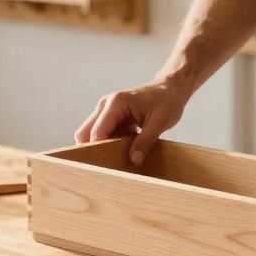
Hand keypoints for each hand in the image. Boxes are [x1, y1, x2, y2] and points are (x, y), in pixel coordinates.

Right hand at [75, 77, 192, 163]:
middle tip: (110, 164)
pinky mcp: (110, 115)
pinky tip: (126, 147)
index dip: (99, 151)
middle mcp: (105, 104)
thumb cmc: (166, 101)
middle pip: (85, 133)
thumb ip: (146, 141)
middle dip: (94, 150)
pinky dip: (110, 142)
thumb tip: (134, 160)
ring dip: (103, 146)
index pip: (96, 133)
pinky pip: (102, 133)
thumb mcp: (160, 122)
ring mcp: (106, 109)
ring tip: (120, 155)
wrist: (170, 88)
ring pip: (91, 134)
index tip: (108, 167)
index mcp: (115, 103)